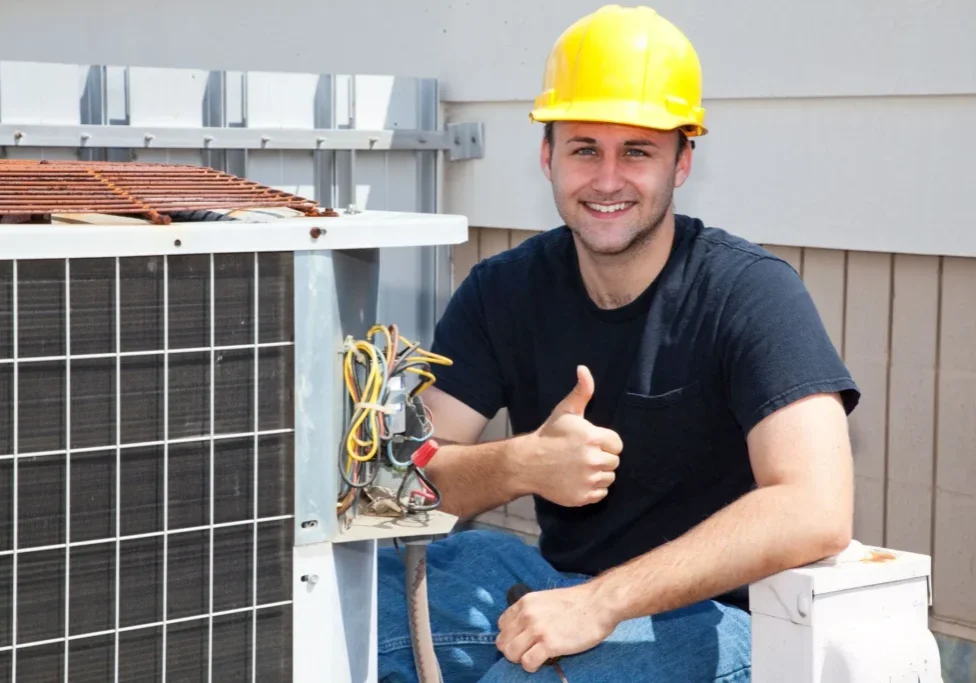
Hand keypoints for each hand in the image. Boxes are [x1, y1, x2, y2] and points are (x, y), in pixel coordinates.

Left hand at [495, 582, 616, 672]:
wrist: (598, 603)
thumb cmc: (578, 602)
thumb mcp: (547, 599)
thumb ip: (532, 611)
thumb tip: (524, 627)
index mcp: (526, 602)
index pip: (501, 624)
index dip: (510, 636)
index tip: (521, 640)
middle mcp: (527, 615)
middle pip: (503, 641)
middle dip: (513, 650)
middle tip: (527, 652)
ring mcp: (537, 629)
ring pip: (511, 653)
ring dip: (520, 659)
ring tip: (534, 658)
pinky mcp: (549, 644)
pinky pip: (527, 662)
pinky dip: (532, 666)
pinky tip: (542, 662)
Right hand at [518, 365, 622, 505]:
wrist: (527, 463)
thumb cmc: (548, 435)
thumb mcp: (565, 411)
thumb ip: (581, 391)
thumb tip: (584, 369)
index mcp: (593, 438)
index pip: (617, 444)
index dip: (605, 442)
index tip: (590, 442)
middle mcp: (593, 460)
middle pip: (614, 462)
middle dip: (602, 458)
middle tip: (583, 455)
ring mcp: (588, 480)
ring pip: (609, 478)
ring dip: (599, 474)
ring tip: (580, 467)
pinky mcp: (583, 496)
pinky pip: (601, 494)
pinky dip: (592, 489)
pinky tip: (578, 480)